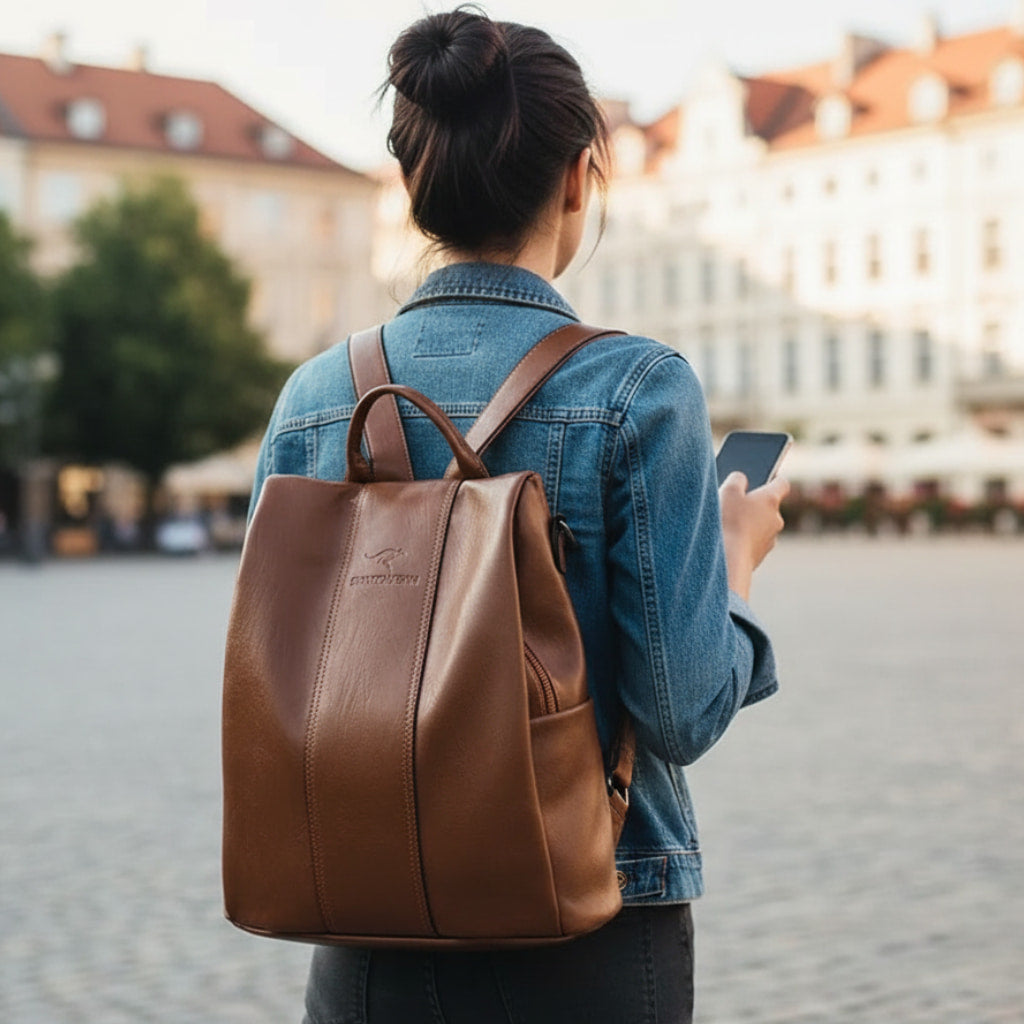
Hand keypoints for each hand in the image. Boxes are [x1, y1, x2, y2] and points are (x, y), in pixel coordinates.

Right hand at [719, 471, 788, 600]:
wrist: (728, 560)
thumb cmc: (728, 522)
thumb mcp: (727, 491)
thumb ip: (737, 479)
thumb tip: (741, 479)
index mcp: (770, 500)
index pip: (781, 484)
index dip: (772, 479)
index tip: (764, 477)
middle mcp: (776, 520)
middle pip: (769, 507)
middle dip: (754, 505)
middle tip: (734, 503)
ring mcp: (770, 540)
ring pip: (761, 527)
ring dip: (748, 524)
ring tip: (727, 524)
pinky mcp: (760, 556)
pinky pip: (753, 543)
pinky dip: (743, 540)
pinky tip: (727, 541)